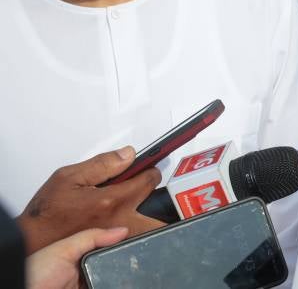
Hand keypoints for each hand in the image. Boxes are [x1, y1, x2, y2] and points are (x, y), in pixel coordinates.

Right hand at [17, 146, 161, 253]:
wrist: (34, 240)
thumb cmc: (47, 212)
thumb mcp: (69, 177)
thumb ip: (103, 164)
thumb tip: (129, 154)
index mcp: (111, 199)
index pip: (149, 179)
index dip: (150, 170)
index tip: (147, 168)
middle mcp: (119, 219)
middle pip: (159, 209)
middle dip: (161, 197)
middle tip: (152, 190)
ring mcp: (118, 236)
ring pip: (152, 229)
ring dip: (154, 216)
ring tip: (147, 206)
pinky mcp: (113, 246)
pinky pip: (137, 240)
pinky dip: (141, 231)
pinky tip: (134, 221)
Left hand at [25, 226, 128, 288]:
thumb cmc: (35, 274)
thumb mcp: (64, 249)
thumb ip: (92, 236)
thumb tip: (122, 229)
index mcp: (79, 256)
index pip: (108, 248)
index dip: (121, 244)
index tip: (138, 241)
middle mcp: (85, 272)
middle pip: (114, 266)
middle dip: (126, 263)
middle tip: (138, 260)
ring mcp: (88, 284)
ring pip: (113, 279)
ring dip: (122, 277)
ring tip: (133, 274)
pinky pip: (108, 286)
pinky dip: (117, 284)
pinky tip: (126, 282)